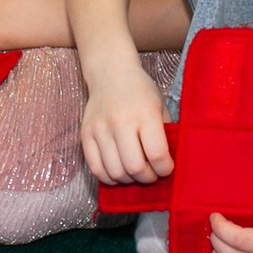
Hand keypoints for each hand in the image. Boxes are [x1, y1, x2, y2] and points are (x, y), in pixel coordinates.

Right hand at [79, 62, 172, 184]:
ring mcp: (100, 129)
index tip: (166, 167)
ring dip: (129, 179)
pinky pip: (96, 168)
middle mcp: (120, 121)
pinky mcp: (85, 135)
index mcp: (145, 114)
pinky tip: (119, 171)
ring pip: (115, 171)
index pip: (157, 155)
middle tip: (152, 173)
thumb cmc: (141, 92)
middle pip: (135, 168)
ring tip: (135, 172)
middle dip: (148, 178)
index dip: (165, 169)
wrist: (110, 73)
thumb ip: (165, 135)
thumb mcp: (160, 107)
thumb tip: (167, 165)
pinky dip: (109, 177)